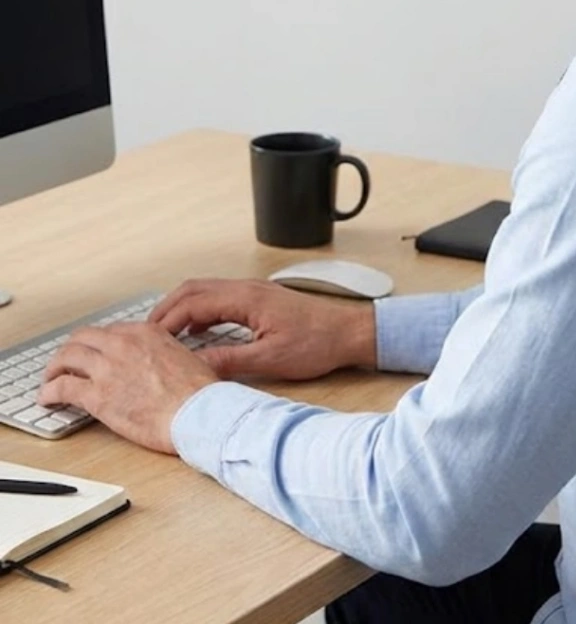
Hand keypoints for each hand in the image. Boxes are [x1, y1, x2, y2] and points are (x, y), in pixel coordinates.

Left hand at [37, 323, 217, 453]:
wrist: (199, 413)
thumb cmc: (200, 392)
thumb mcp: (189, 357)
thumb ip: (171, 354)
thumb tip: (178, 360)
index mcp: (146, 332)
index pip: (109, 331)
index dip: (97, 344)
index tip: (93, 354)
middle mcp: (123, 343)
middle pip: (82, 338)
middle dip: (70, 350)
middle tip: (65, 362)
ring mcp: (108, 368)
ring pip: (66, 357)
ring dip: (54, 368)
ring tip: (50, 379)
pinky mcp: (97, 396)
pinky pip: (62, 387)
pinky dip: (49, 391)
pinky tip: (47, 397)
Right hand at [148, 278, 376, 381]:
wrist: (349, 332)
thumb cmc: (317, 343)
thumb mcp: (270, 359)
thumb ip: (229, 362)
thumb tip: (194, 369)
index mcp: (246, 298)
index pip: (193, 302)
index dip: (166, 321)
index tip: (148, 340)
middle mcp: (247, 288)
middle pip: (193, 289)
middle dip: (166, 310)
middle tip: (146, 335)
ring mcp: (253, 291)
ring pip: (205, 291)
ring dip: (182, 309)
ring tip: (164, 335)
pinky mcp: (259, 299)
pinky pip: (219, 298)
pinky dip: (200, 311)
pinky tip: (196, 332)